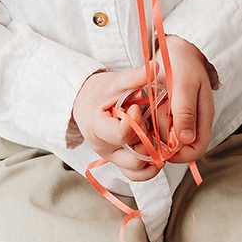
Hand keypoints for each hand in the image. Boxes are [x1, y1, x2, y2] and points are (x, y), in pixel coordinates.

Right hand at [69, 65, 170, 180]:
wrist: (84, 103)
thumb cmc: (98, 91)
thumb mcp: (114, 81)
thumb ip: (134, 77)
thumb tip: (156, 67)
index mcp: (98, 128)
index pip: (122, 134)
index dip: (135, 122)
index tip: (137, 107)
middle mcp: (104, 148)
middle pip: (133, 157)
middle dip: (147, 142)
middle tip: (149, 125)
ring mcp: (111, 157)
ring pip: (136, 171)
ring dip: (152, 158)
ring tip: (157, 139)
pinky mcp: (118, 161)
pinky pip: (135, 174)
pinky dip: (149, 168)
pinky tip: (157, 151)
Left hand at [152, 35, 214, 165]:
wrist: (176, 48)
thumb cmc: (184, 63)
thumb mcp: (184, 86)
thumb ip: (185, 112)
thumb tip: (187, 140)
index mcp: (202, 119)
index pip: (195, 151)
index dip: (179, 155)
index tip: (159, 146)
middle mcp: (191, 123)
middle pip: (177, 148)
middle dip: (161, 141)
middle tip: (148, 126)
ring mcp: (178, 120)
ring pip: (164, 138)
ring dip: (153, 131)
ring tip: (147, 112)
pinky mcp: (166, 114)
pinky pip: (156, 127)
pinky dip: (148, 122)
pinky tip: (143, 109)